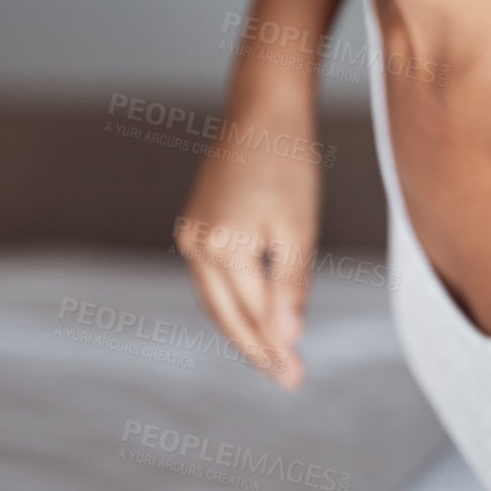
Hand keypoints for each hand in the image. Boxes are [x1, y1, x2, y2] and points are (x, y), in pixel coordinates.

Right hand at [174, 90, 321, 388]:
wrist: (264, 111)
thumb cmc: (289, 163)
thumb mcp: (299, 227)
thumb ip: (291, 286)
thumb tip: (287, 340)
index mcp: (222, 248)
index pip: (251, 316)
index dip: (274, 351)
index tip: (296, 379)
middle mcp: (196, 245)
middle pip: (226, 315)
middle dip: (256, 349)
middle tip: (288, 378)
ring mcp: (190, 234)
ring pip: (215, 299)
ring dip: (242, 328)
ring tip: (273, 355)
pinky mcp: (194, 223)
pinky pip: (212, 276)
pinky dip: (233, 299)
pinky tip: (255, 312)